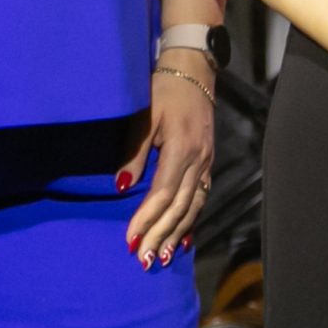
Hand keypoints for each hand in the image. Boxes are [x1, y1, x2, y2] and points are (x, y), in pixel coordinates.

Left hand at [124, 51, 218, 270]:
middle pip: (180, 206)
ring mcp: (206, 161)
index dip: (146, 218)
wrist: (194, 69)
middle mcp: (199, 159)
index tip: (130, 239)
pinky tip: (182, 236)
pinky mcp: (207, 161)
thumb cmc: (163, 89)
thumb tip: (120, 187)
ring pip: (193, 206)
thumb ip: (133, 154)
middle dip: (161, 234)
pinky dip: (190, 219)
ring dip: (177, 233)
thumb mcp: (144, 117)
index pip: (163, 193)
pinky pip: (200, 197)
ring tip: (163, 257)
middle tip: (144, 259)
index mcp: (182, 147)